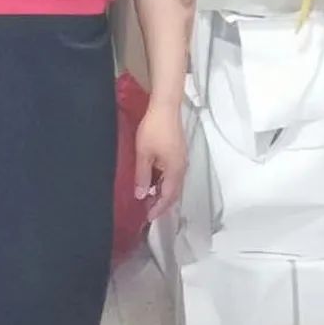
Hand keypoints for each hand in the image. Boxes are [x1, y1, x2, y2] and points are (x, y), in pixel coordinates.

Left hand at [134, 102, 187, 223]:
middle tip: (148, 211)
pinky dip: (164, 182)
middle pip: (174, 192)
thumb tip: (141, 196)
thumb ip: (143, 176)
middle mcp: (182, 168)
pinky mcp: (178, 153)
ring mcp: (181, 160)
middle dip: (162, 203)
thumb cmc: (154, 130)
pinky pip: (173, 174)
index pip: (168, 196)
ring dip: (163, 192)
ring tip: (149, 198)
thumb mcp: (144, 154)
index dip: (158, 208)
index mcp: (175, 171)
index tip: (148, 217)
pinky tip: (153, 180)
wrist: (165, 107)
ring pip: (173, 183)